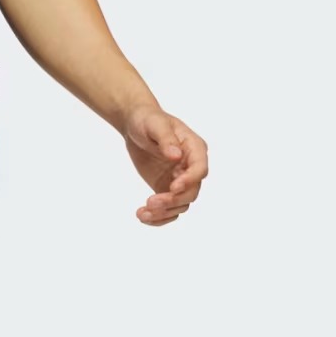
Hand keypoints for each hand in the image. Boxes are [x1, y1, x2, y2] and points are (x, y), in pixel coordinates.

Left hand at [123, 108, 207, 225]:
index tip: (173, 187)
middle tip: (150, 202)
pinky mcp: (166, 188)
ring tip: (142, 213)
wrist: (135, 125)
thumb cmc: (147, 119)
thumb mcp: (155, 124)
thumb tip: (176, 155)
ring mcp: (180, 180)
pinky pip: (168, 209)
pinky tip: (143, 217)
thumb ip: (166, 139)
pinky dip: (158, 217)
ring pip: (180, 205)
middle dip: (173, 201)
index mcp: (194, 148)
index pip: (200, 169)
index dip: (190, 180)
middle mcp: (190, 167)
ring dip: (163, 213)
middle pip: (191, 192)